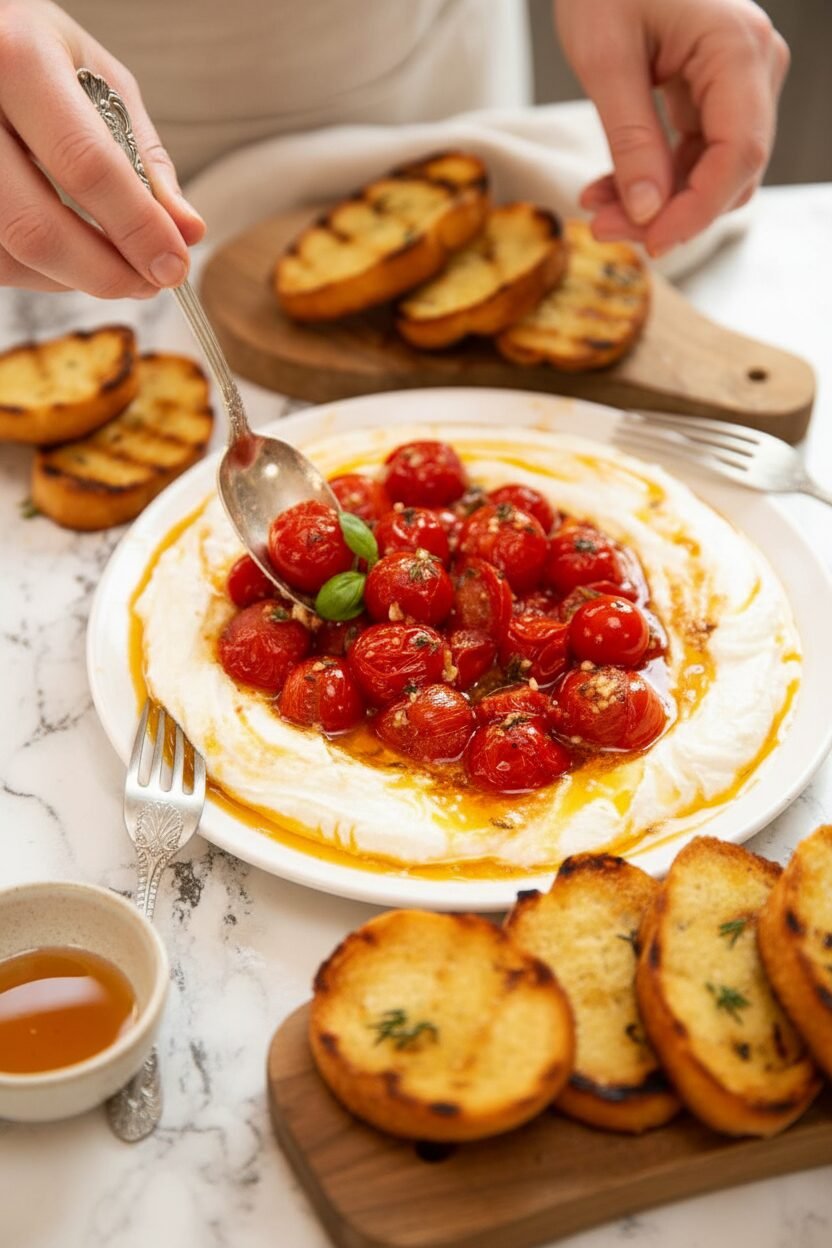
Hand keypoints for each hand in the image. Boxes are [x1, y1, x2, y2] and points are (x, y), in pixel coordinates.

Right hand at [0, 0, 204, 296]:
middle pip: (37, 228)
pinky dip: (41, 273)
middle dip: (106, 273)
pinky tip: (69, 255)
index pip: (87, 165)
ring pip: (12, 255)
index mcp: (19, 62)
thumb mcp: (99, 81)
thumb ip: (144, 156)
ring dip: (73, 280)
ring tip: (113, 266)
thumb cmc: (39, 54)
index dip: (138, 228)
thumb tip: (187, 231)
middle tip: (149, 282)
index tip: (174, 265)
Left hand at [555, 0, 788, 254]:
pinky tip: (609, 189)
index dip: (698, 210)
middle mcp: (753, 65)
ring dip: (659, 202)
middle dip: (671, 212)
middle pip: (732, 170)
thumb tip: (648, 212)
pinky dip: (656, 178)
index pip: (739, 153)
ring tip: (597, 209)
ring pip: (714, 169)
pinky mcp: (715, 89)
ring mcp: (739, 78)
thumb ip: (631, 139)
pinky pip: (696, 152)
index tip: (651, 242)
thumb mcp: (605, 60)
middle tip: (603, 228)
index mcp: (737, 47)